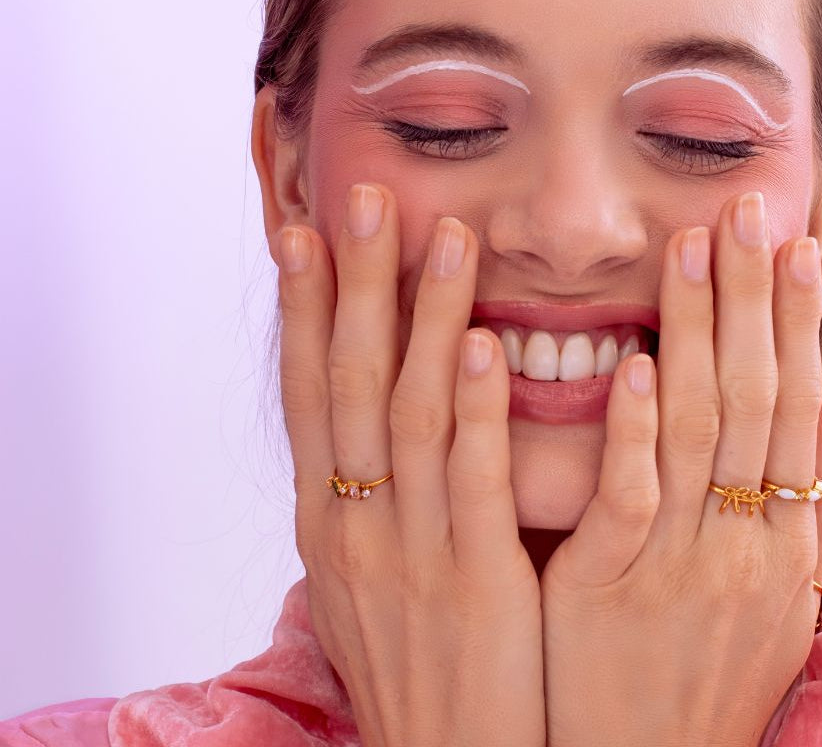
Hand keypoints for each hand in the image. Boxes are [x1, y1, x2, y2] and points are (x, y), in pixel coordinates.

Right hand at [273, 183, 544, 746]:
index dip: (303, 310)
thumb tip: (369, 430)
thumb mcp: (371, 576)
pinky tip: (479, 346)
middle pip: (350, 381)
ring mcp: (409, 550)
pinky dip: (472, 409)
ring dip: (425, 318)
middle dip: (356, 285)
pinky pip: (471, 480)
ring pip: (410, 412)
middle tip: (366, 198)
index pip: (308, 392)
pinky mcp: (473, 582)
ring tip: (444, 236)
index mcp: (329, 518)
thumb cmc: (416, 662)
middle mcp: (355, 522)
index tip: (302, 233)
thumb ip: (372, 498)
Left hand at [539, 190, 821, 746]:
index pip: (797, 405)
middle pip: (754, 398)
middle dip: (750, 299)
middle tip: (745, 211)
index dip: (795, 322)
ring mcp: (682, 564)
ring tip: (690, 249)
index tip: (793, 244)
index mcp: (784, 537)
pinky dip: (638, 431)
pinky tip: (636, 365)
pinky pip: (632, 499)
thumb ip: (811, 506)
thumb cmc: (708, 670)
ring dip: (695, 333)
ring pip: (697, 429)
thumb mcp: (780, 598)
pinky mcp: (612, 587)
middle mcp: (746, 542)